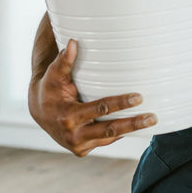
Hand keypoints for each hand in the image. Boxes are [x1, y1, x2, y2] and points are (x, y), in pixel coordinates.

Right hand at [29, 17, 155, 156]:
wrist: (39, 112)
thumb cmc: (50, 89)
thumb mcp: (55, 75)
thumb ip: (65, 61)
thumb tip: (73, 42)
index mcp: (68, 117)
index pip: (100, 109)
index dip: (120, 103)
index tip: (139, 97)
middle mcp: (74, 135)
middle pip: (110, 130)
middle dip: (133, 124)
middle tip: (152, 117)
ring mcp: (79, 145)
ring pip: (110, 138)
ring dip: (131, 130)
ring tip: (151, 121)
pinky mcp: (83, 149)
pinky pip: (105, 141)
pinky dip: (120, 134)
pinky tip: (137, 127)